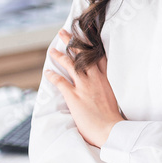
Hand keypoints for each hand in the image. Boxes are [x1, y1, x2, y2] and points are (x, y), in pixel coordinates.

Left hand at [44, 28, 123, 148]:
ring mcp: (84, 86)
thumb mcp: (114, 97)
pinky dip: (52, 76)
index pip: (98, 56)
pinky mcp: (74, 96)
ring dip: (59, 55)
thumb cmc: (113, 118)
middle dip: (72, 42)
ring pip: (70, 64)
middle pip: (82, 54)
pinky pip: (60, 82)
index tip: (86, 33)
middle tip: (63, 32)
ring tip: (51, 49)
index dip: (90, 43)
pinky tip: (47, 72)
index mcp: (106, 78)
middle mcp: (95, 78)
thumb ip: (106, 88)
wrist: (111, 130)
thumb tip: (102, 86)